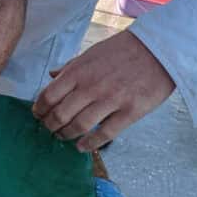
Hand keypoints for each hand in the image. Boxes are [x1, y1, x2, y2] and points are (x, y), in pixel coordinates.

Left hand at [32, 31, 174, 151]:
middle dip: (50, 126)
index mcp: (79, 71)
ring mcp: (110, 100)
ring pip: (79, 126)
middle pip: (60, 114)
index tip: (38, 115)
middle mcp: (91, 86)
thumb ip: (71, 66)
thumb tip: (52, 75)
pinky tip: (82, 147)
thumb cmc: (124, 50)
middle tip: (49, 130)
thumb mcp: (92, 52)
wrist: (159, 49)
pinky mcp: (130, 112)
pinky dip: (89, 143)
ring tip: (63, 137)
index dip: (39, 110)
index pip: (49, 96)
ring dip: (66, 135)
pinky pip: (104, 133)